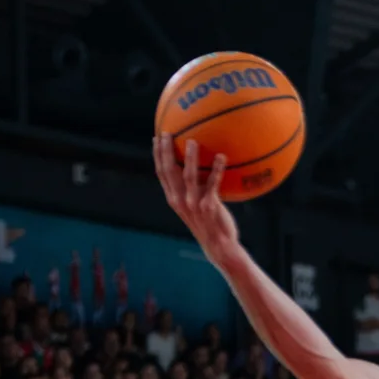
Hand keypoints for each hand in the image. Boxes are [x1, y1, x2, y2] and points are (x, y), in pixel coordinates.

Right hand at [153, 139, 239, 268]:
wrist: (219, 245)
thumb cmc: (210, 223)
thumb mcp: (196, 206)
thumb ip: (194, 189)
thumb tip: (200, 167)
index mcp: (174, 199)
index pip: (161, 174)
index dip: (157, 155)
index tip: (156, 139)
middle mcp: (180, 200)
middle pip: (169, 171)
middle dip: (166, 150)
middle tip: (167, 133)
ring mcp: (194, 204)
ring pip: (188, 175)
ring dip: (190, 157)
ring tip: (192, 140)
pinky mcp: (209, 206)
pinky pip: (213, 183)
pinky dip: (217, 169)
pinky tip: (222, 156)